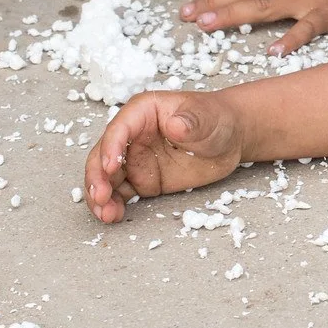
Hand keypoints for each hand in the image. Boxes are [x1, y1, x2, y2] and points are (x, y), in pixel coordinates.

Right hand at [84, 90, 242, 222]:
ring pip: (106, 178)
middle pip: (103, 155)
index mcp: (143, 112)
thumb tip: (175, 125)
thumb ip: (192, 121)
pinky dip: (113, 204)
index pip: (120, 128)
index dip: (111, 147)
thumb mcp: (208, 118)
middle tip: (100, 196)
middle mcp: (132, 135)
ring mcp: (135, 159)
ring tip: (106, 214)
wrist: (230, 139)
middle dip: (97, 177)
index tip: (110, 166)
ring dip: (100, 196)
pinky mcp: (142, 179)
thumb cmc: (217, 119)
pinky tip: (113, 215)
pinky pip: (120, 193)